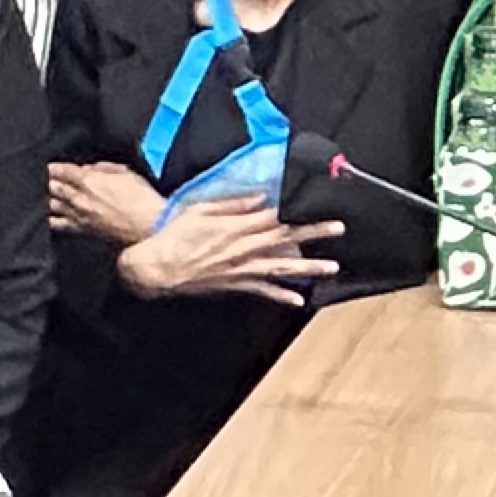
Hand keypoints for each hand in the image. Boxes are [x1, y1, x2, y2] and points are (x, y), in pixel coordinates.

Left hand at [48, 160, 163, 244]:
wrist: (148, 228)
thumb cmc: (142, 201)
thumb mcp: (127, 173)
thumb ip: (106, 169)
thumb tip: (93, 169)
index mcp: (90, 181)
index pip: (63, 171)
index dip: (53, 168)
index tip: (47, 166)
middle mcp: (80, 199)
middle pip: (54, 188)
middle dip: (45, 182)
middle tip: (37, 179)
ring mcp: (79, 216)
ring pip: (53, 205)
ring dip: (46, 198)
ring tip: (38, 195)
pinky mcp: (83, 231)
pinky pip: (59, 225)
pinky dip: (51, 220)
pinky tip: (47, 218)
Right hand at [117, 194, 346, 305]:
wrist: (156, 266)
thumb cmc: (175, 233)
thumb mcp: (201, 209)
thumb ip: (233, 203)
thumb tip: (260, 197)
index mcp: (236, 227)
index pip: (275, 216)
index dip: (300, 212)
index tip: (320, 205)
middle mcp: (243, 249)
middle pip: (285, 239)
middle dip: (314, 234)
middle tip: (338, 228)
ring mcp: (241, 270)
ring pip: (281, 268)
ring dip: (308, 268)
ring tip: (332, 267)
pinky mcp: (234, 285)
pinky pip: (262, 291)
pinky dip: (281, 296)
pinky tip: (299, 300)